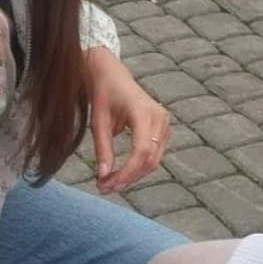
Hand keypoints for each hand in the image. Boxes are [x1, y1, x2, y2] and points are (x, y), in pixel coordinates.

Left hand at [87, 47, 169, 192]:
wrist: (112, 75)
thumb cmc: (103, 94)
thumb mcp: (98, 121)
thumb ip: (102, 149)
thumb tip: (103, 176)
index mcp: (142, 112)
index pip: (141, 150)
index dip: (126, 172)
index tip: (108, 184)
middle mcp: (159, 117)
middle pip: (150, 159)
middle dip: (128, 177)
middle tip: (105, 188)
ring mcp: (164, 123)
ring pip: (153, 160)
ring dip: (133, 175)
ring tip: (110, 183)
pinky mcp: (163, 128)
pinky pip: (154, 154)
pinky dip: (138, 167)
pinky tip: (121, 173)